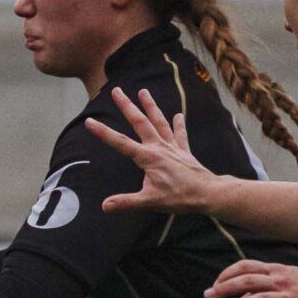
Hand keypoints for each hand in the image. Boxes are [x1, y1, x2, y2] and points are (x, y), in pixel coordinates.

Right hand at [85, 86, 220, 213]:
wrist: (207, 193)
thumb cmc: (179, 197)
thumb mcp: (149, 202)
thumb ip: (126, 202)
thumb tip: (105, 206)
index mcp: (148, 158)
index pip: (120, 143)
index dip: (103, 132)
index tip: (89, 121)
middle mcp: (159, 147)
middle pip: (140, 122)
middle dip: (127, 106)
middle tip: (116, 91)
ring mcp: (173, 147)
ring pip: (159, 122)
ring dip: (151, 106)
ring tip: (143, 91)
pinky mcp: (184, 151)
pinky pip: (180, 134)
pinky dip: (179, 124)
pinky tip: (178, 115)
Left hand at [206, 259, 297, 297]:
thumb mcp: (287, 278)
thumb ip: (264, 282)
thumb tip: (238, 293)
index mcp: (277, 271)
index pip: (246, 266)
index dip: (227, 274)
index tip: (214, 284)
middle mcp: (281, 281)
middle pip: (249, 281)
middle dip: (226, 288)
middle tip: (208, 296)